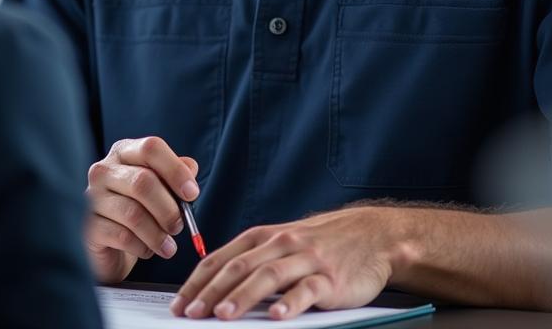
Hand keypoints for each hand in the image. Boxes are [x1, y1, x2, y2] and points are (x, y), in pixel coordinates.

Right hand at [85, 136, 199, 283]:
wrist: (111, 246)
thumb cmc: (140, 209)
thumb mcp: (161, 188)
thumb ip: (175, 174)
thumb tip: (190, 167)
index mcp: (124, 152)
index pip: (151, 148)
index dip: (175, 170)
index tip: (192, 193)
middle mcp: (104, 170)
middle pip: (143, 182)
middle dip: (168, 209)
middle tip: (179, 227)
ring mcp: (91, 197)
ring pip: (133, 213)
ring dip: (158, 234)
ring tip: (168, 246)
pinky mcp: (88, 227)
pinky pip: (122, 237)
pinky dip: (142, 247)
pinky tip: (147, 251)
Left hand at [170, 206, 404, 319]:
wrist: (371, 236)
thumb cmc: (321, 243)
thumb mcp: (283, 243)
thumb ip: (254, 261)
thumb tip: (218, 287)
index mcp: (263, 237)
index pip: (221, 257)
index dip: (198, 280)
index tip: (181, 303)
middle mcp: (280, 244)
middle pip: (239, 267)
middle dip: (211, 291)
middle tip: (192, 313)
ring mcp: (305, 259)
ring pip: (268, 276)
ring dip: (243, 296)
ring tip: (223, 315)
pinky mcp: (329, 278)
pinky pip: (307, 290)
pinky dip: (290, 302)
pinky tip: (277, 316)